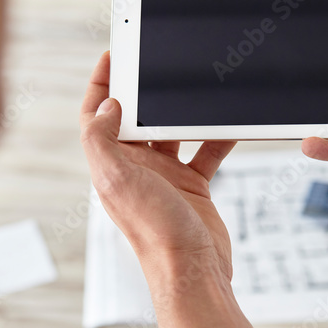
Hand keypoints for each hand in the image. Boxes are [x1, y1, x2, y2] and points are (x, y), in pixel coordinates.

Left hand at [79, 51, 236, 284]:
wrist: (193, 271)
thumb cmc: (155, 233)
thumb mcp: (118, 181)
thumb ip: (102, 140)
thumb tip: (108, 105)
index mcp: (111, 165)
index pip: (95, 116)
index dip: (99, 84)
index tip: (113, 56)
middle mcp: (135, 169)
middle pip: (135, 118)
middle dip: (145, 90)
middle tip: (157, 61)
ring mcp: (165, 177)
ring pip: (173, 132)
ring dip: (184, 112)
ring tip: (197, 87)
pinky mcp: (192, 185)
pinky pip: (205, 151)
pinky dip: (218, 136)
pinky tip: (232, 124)